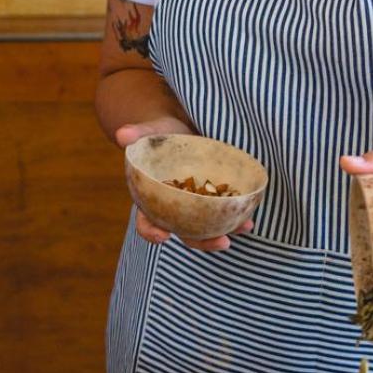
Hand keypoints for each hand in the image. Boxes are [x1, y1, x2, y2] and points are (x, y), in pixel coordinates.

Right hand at [116, 119, 254, 254]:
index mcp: (152, 200)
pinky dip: (236, 218)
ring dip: (224, 233)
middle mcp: (173, 210)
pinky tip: (249, 220)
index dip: (151, 232)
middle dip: (202, 241)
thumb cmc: (163, 134)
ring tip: (245, 229)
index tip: (162, 236)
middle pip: (184, 232)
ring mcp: (194, 208)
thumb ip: (137, 133)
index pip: (146, 221)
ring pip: (206, 228)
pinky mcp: (212, 200)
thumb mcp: (151, 132)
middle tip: (222, 242)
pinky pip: (223, 214)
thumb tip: (123, 134)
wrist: (183, 130)